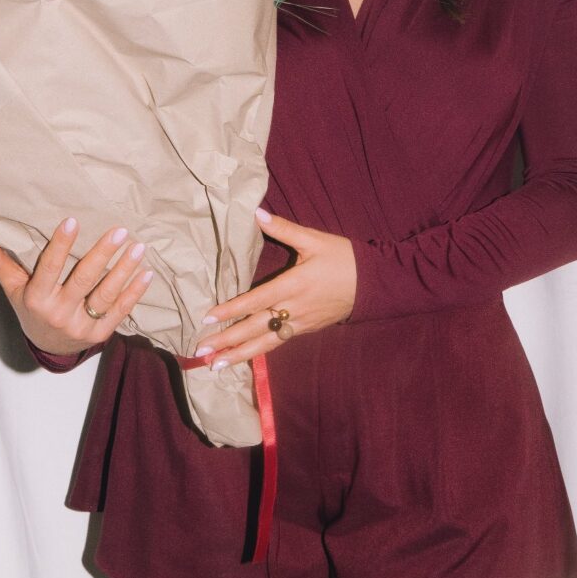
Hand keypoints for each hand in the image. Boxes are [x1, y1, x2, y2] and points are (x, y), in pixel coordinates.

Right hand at [0, 218, 153, 356]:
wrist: (49, 348)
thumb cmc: (31, 310)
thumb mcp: (13, 289)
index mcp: (37, 299)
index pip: (49, 268)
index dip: (61, 245)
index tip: (72, 221)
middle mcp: (59, 313)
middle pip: (83, 280)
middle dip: (102, 255)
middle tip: (119, 231)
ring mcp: (82, 325)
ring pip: (106, 294)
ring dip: (124, 270)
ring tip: (138, 247)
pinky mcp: (101, 333)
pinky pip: (120, 311)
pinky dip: (134, 292)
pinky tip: (146, 272)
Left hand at [190, 208, 356, 369]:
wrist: (375, 284)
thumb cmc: (344, 258)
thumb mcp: (314, 240)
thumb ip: (283, 228)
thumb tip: (256, 212)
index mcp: (294, 285)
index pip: (256, 301)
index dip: (231, 310)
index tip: (209, 318)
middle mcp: (295, 308)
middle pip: (256, 328)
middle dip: (227, 340)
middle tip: (201, 351)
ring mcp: (301, 322)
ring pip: (266, 343)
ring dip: (240, 354)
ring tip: (216, 365)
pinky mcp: (307, 329)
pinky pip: (279, 343)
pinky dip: (259, 352)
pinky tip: (242, 357)